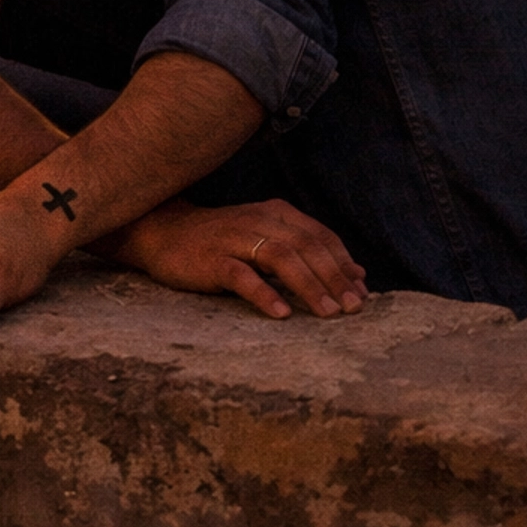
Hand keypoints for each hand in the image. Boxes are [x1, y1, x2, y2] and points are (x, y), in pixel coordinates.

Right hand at [112, 197, 368, 320]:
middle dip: (334, 278)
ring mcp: (235, 239)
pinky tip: (281, 314)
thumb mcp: (268, 239)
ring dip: (308, 285)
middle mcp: (259, 220)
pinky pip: (241, 276)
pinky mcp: (212, 260)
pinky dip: (264, 293)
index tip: (362, 294)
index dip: (344, 264)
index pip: (320, 236)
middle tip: (353, 308)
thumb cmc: (222, 241)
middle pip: (306, 246)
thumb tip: (358, 274)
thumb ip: (308, 252)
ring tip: (327, 313)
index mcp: (277, 213)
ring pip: (281, 258)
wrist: (164, 233)